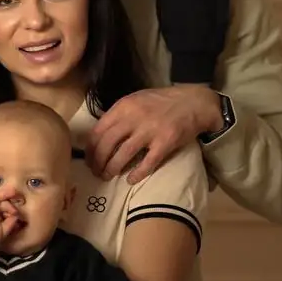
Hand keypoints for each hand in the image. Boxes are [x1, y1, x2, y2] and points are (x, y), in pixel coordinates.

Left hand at [86, 85, 221, 182]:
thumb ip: (119, 114)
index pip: (98, 130)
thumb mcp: (136, 99)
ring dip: (111, 169)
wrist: (193, 102)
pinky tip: (130, 180)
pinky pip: (147, 163)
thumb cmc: (162, 101)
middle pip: (107, 145)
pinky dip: (136, 174)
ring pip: (122, 155)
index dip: (90, 148)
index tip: (88, 159)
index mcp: (124, 106)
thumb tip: (100, 133)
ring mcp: (150, 131)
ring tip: (107, 176)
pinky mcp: (165, 143)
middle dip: (98, 162)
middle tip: (96, 172)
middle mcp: (134, 118)